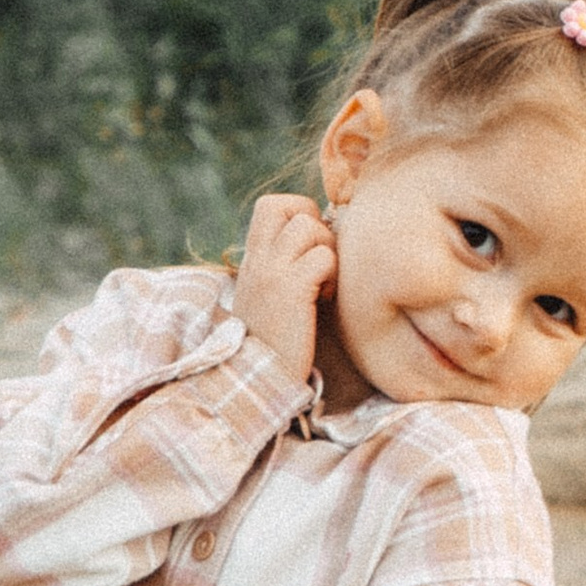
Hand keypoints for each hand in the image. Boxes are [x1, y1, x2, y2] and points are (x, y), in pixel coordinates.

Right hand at [233, 192, 337, 387]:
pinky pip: (324, 257)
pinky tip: (324, 300)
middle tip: (319, 261)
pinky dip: (332, 275)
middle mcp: (258, 259)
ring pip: (310, 226)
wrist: (255, 381)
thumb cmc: (271, 344)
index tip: (307, 250)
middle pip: (291, 206)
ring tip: (323, 283)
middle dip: (316, 226)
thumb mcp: (267, 298)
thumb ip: (283, 269)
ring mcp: (272, 272)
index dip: (299, 215)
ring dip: (327, 250)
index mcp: (252, 259)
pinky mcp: (291, 290)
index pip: (272, 205)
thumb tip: (321, 246)